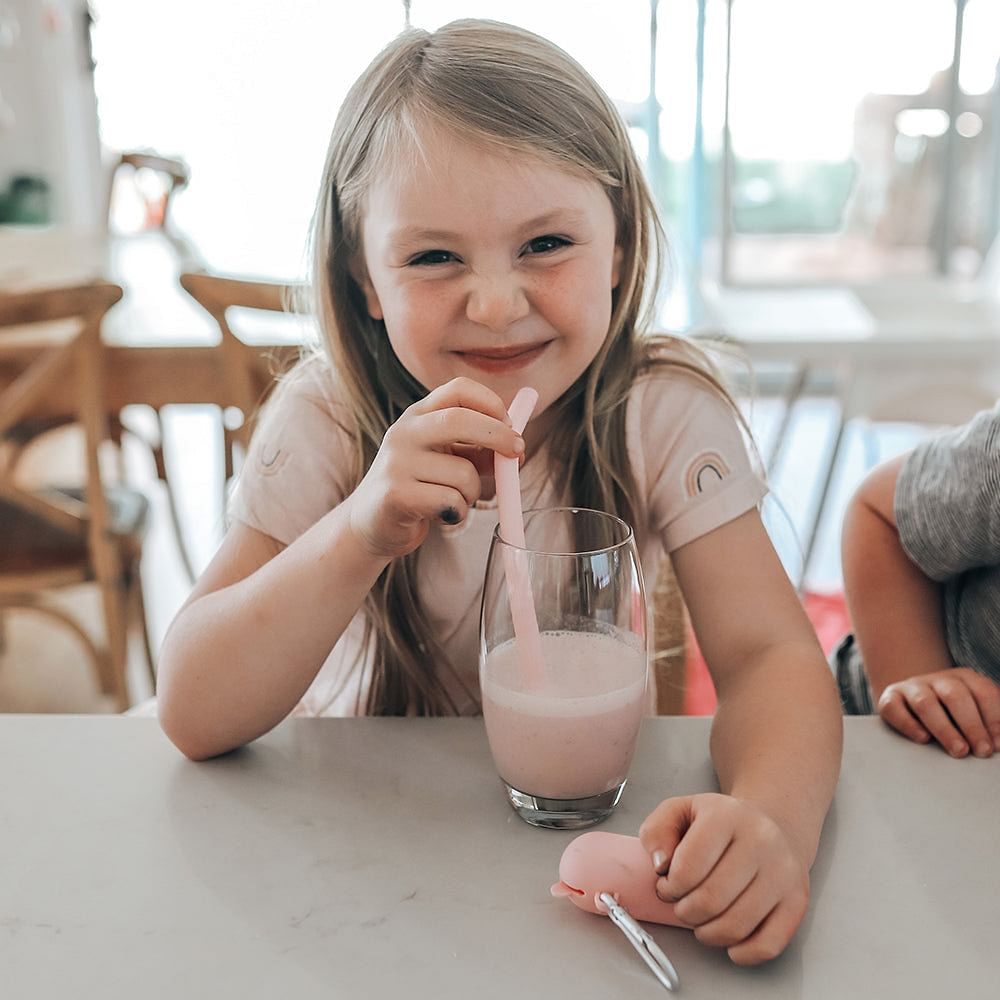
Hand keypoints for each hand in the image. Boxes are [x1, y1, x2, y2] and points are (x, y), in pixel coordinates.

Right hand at [346, 377, 523, 558]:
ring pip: (463, 473)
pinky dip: (459, 512)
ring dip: (474, 493)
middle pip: (460, 420)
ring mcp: (396, 463)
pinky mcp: (395, 495)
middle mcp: (403, 432)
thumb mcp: (449, 461)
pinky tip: (443, 515)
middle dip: (498, 437)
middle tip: (518, 455)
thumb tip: (518, 450)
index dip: (492, 403)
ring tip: (456, 501)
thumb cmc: (420, 488)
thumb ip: (480, 451)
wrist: (372, 524)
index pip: (459, 389)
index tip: (511, 426)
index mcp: (419, 416)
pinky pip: (451, 500)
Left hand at [639, 793, 808, 965]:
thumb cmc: (721, 823)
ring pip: (735, 926)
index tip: (666, 885)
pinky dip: (741, 952)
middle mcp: (761, 841)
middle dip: (685, 911)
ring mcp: (783, 872)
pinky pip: (768, 945)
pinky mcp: (797, 900)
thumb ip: (657, 831)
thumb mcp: (680, 811)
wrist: (773, 825)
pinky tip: (728, 937)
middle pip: (711, 900)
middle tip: (681, 904)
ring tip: (701, 918)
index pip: (689, 866)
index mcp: (727, 816)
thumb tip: (659, 864)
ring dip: (707, 932)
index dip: (669, 886)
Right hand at [877, 667, 999, 757]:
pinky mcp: (889, 698)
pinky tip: (923, 739)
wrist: (915, 701)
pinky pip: (894, 708)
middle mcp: (938, 679)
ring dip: (944, 729)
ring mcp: (912, 687)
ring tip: (958, 751)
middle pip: (955, 696)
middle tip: (982, 751)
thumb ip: (988, 722)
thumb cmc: (953, 714)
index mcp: (965, 678)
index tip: (999, 745)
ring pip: (925, 703)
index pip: (984, 693)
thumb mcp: (976, 711)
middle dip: (972, 725)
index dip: (994, 719)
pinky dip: (908, 724)